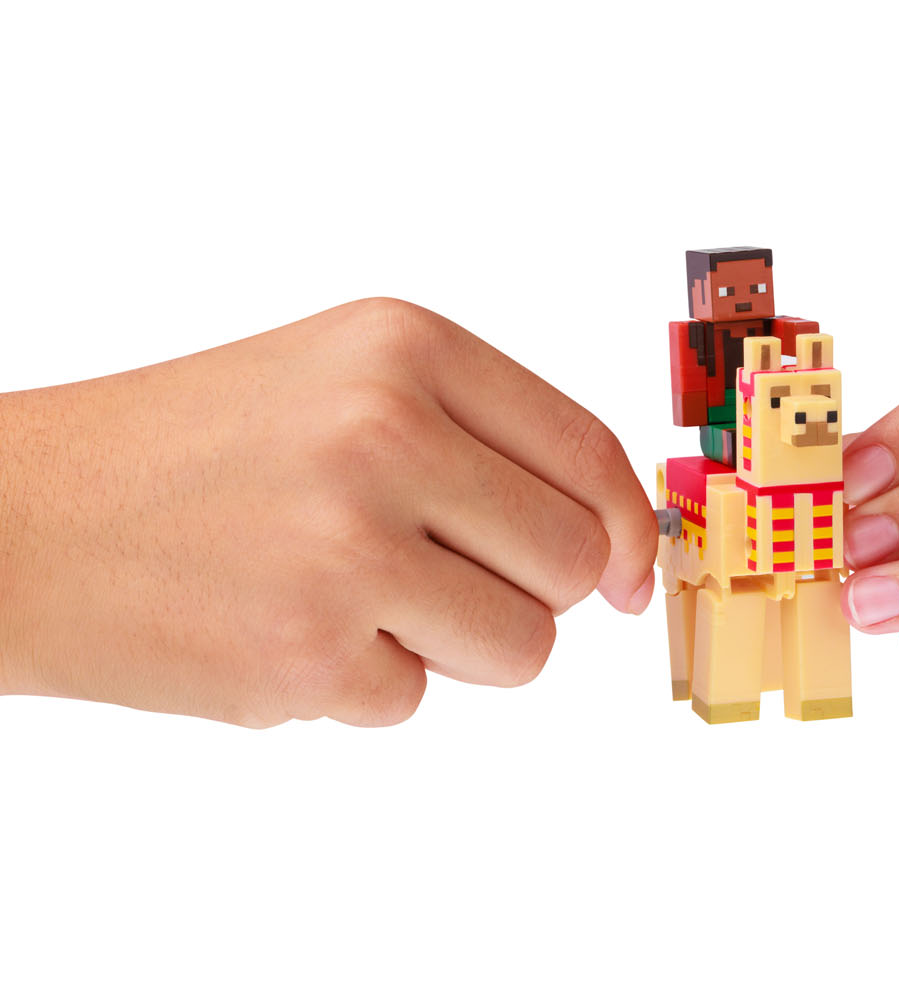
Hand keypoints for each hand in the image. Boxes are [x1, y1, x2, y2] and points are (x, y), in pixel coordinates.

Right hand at [0, 299, 658, 725]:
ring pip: (521, 647)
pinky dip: (362, 683)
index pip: (586, 454)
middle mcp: (385, 433)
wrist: (26, 519)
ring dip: (454, 644)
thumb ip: (483, 442)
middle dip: (525, 590)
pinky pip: (415, 699)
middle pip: (571, 561)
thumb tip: (620, 548)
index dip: (624, 530)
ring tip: (354, 599)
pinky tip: (284, 628)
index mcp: (405, 349)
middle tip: (433, 576)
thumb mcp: (345, 383)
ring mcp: (347, 548)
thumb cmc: (197, 452)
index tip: (626, 574)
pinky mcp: (308, 654)